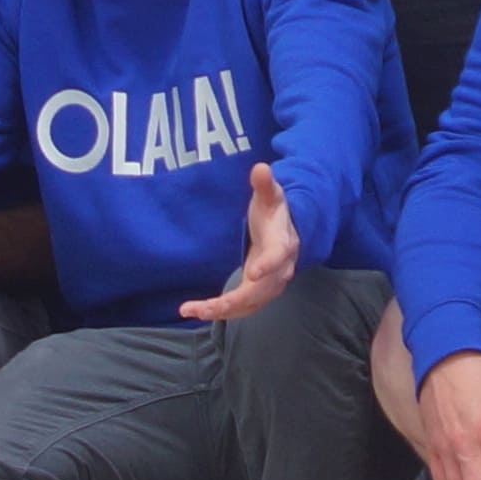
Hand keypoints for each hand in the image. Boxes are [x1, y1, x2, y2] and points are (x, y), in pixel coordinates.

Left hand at [176, 164, 301, 323]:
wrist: (287, 231)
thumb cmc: (275, 211)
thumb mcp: (271, 195)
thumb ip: (265, 184)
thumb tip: (260, 167)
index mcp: (283, 244)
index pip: (278, 256)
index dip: (268, 265)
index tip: (252, 273)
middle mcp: (279, 269)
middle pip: (261, 290)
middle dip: (235, 300)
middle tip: (209, 306)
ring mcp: (269, 284)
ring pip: (249, 304)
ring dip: (222, 311)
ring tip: (193, 311)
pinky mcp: (257, 292)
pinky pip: (240, 307)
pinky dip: (220, 312)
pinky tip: (195, 310)